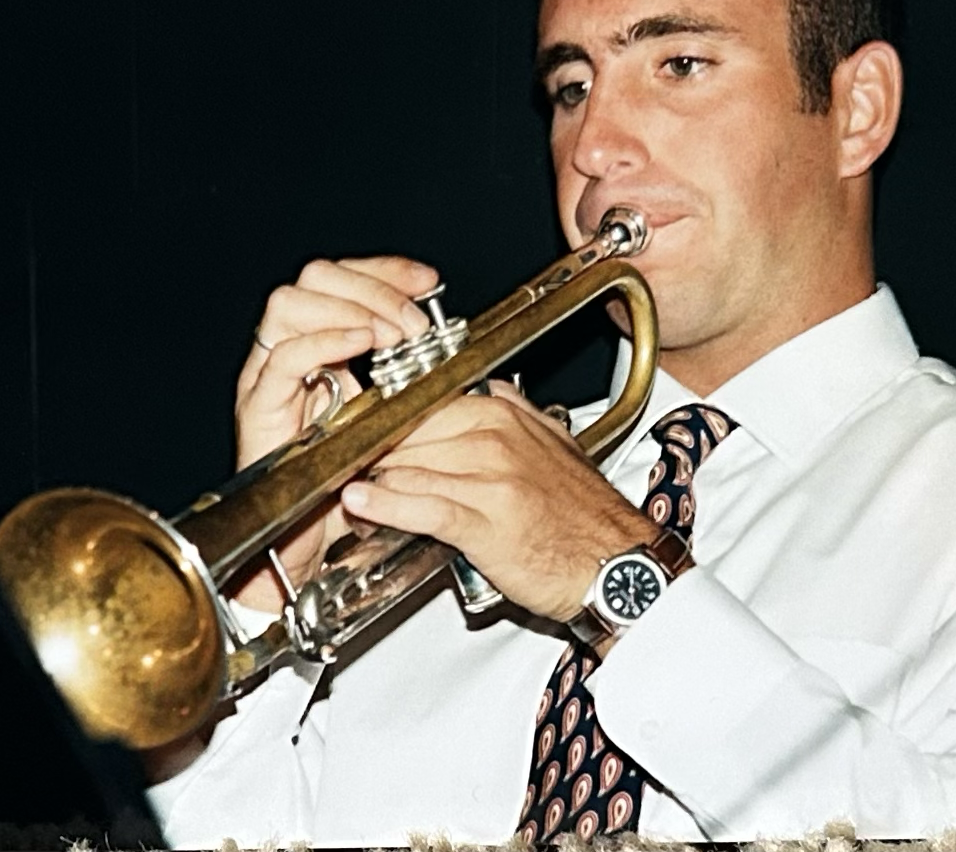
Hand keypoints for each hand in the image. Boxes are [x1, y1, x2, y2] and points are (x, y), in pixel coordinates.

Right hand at [230, 255, 440, 610]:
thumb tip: (452, 342)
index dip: (387, 272)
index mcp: (327, 347)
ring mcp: (272, 377)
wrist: (309, 546)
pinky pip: (281, 358)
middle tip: (413, 320)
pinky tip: (359, 346)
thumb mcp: (393, 419)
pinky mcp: (260, 408)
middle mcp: (293, 353)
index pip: (347, 279)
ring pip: (289, 304)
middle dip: (371, 287)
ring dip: (349, 308)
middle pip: (315, 279)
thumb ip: (410, 377)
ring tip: (389, 335)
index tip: (428, 281)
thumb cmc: (349, 488)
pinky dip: (322, 342)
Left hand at [339, 381, 659, 621]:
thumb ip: (518, 413)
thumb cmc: (585, 516)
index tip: (353, 437)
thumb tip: (489, 390)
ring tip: (339, 494)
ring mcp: (491, 478)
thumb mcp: (555, 445)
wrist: (619, 565)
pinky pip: (426, 505)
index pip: (422, 406)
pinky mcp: (488, 521)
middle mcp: (495, 438)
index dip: (383, 425)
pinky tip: (363, 503)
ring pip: (411, 467)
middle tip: (336, 467)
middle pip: (407, 434)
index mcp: (503, 414)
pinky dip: (389, 504)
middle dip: (369, 453)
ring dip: (371, 481)